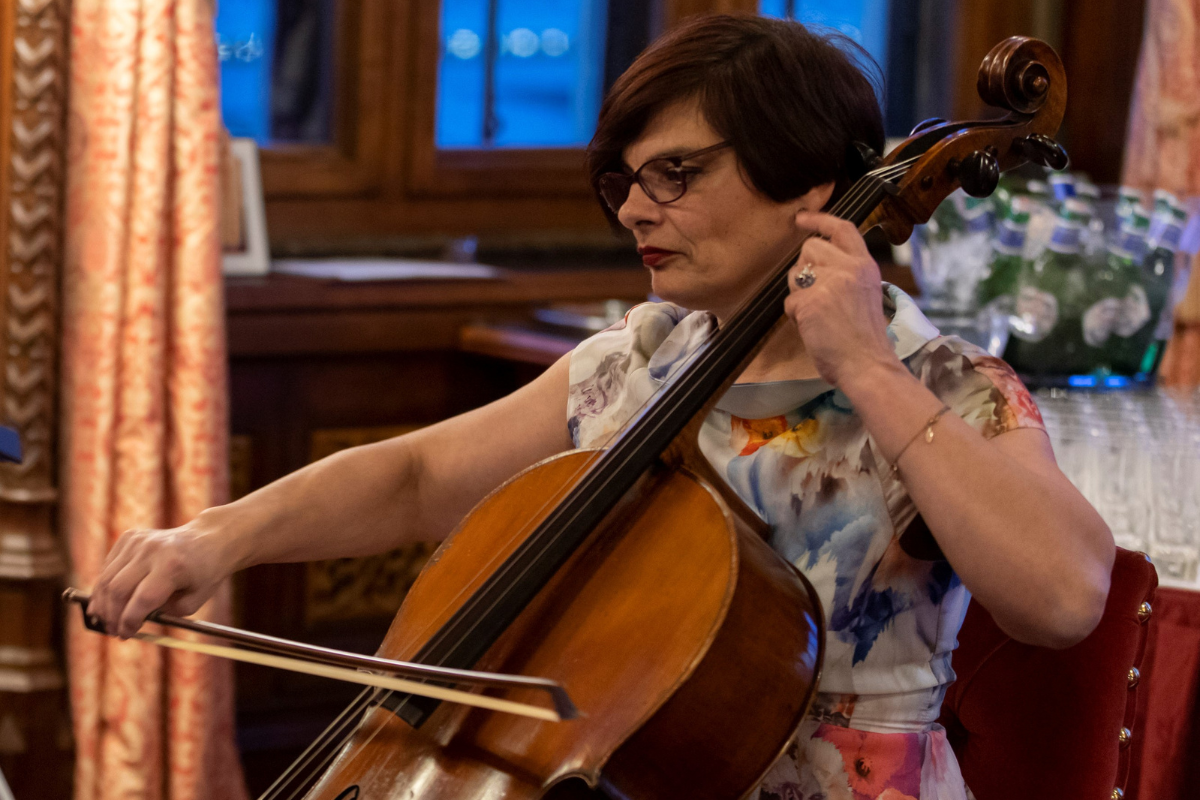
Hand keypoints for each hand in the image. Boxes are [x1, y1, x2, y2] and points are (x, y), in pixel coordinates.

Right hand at [85, 513, 235, 638]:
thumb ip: (163, 614)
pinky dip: (105, 587)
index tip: (126, 635)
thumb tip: (128, 622)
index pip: (143, 599)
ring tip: (107, 620)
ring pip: (107, 578)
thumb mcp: (193, 601)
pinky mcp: (129, 537)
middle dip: (112, 616)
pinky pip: (108, 567)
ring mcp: (138, 541)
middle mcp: (152, 550)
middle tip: (114, 631)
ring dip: (102, 604)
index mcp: (174, 566)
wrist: (208, 539)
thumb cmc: (204, 574)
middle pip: (118, 589)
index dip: (130, 621)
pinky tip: (108, 601)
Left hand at [784, 212, 901, 386]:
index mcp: (865, 265)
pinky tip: (813, 327)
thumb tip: (818, 266)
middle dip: (804, 268)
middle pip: (809, 248)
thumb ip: (847, 274)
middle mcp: (848, 268)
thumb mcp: (865, 293)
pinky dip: (796, 316)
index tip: (802, 218)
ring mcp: (829, 283)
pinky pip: (790, 302)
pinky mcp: (811, 302)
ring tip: (819, 314)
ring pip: (795, 273)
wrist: (867, 364)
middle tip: (816, 294)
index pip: (842, 229)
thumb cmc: (865, 338)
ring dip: (799, 293)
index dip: (819, 219)